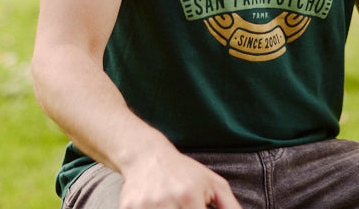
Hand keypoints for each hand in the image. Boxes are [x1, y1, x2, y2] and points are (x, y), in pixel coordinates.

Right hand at [117, 145, 241, 208]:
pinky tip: (155, 204)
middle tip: (183, 206)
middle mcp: (167, 202)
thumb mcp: (213, 184)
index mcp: (189, 196)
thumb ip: (230, 206)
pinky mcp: (128, 208)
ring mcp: (145, 206)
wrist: (146, 155)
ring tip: (170, 204)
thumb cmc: (184, 172)